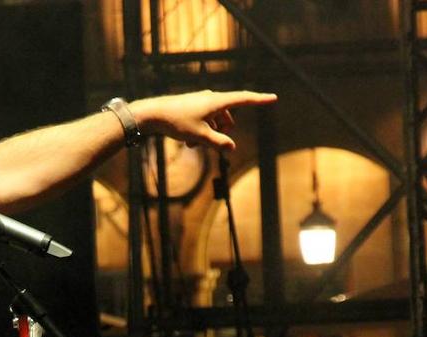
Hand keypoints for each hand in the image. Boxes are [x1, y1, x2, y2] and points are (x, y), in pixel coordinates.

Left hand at [130, 90, 277, 150]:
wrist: (152, 114)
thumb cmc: (176, 122)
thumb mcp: (199, 136)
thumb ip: (218, 143)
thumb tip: (232, 147)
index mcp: (217, 102)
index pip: (244, 100)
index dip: (259, 100)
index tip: (273, 98)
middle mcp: (211, 99)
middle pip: (228, 118)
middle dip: (222, 133)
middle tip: (207, 143)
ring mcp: (202, 102)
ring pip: (215, 122)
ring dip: (209, 135)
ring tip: (193, 144)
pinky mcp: (193, 107)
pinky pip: (205, 122)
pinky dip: (201, 132)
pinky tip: (188, 142)